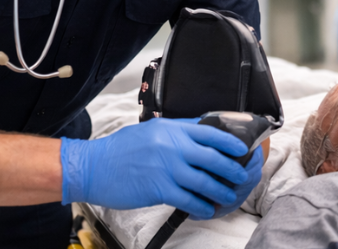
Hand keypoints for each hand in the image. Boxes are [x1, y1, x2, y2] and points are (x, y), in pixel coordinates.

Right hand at [61, 117, 256, 218]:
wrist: (95, 167)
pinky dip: (201, 206)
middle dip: (231, 169)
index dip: (230, 142)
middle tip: (241, 177)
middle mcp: (172, 147)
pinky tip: (207, 210)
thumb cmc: (122, 149)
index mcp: (172, 130)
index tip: (243, 149)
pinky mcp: (159, 190)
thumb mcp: (152, 130)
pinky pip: (188, 200)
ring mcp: (166, 169)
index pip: (210, 132)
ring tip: (229, 196)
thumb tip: (203, 128)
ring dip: (220, 191)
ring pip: (204, 182)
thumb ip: (177, 130)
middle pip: (213, 158)